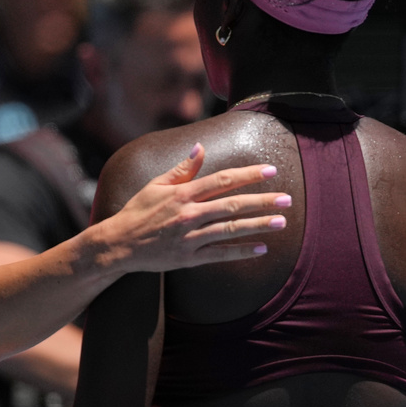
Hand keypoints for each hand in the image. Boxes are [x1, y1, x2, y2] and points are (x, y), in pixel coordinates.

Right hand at [95, 143, 290, 271]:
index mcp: (182, 193)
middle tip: (287, 199)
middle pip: (232, 204)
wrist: (118, 244)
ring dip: (258, 225)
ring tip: (281, 222)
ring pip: (230, 230)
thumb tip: (200, 147)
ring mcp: (189, 238)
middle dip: (262, 201)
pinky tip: (262, 249)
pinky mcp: (188, 258)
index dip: (249, 175)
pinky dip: (241, 252)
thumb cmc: (137, 211)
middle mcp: (189, 214)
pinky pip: (220, 254)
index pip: (222, 180)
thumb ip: (182, 169)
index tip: (270, 171)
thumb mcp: (156, 184)